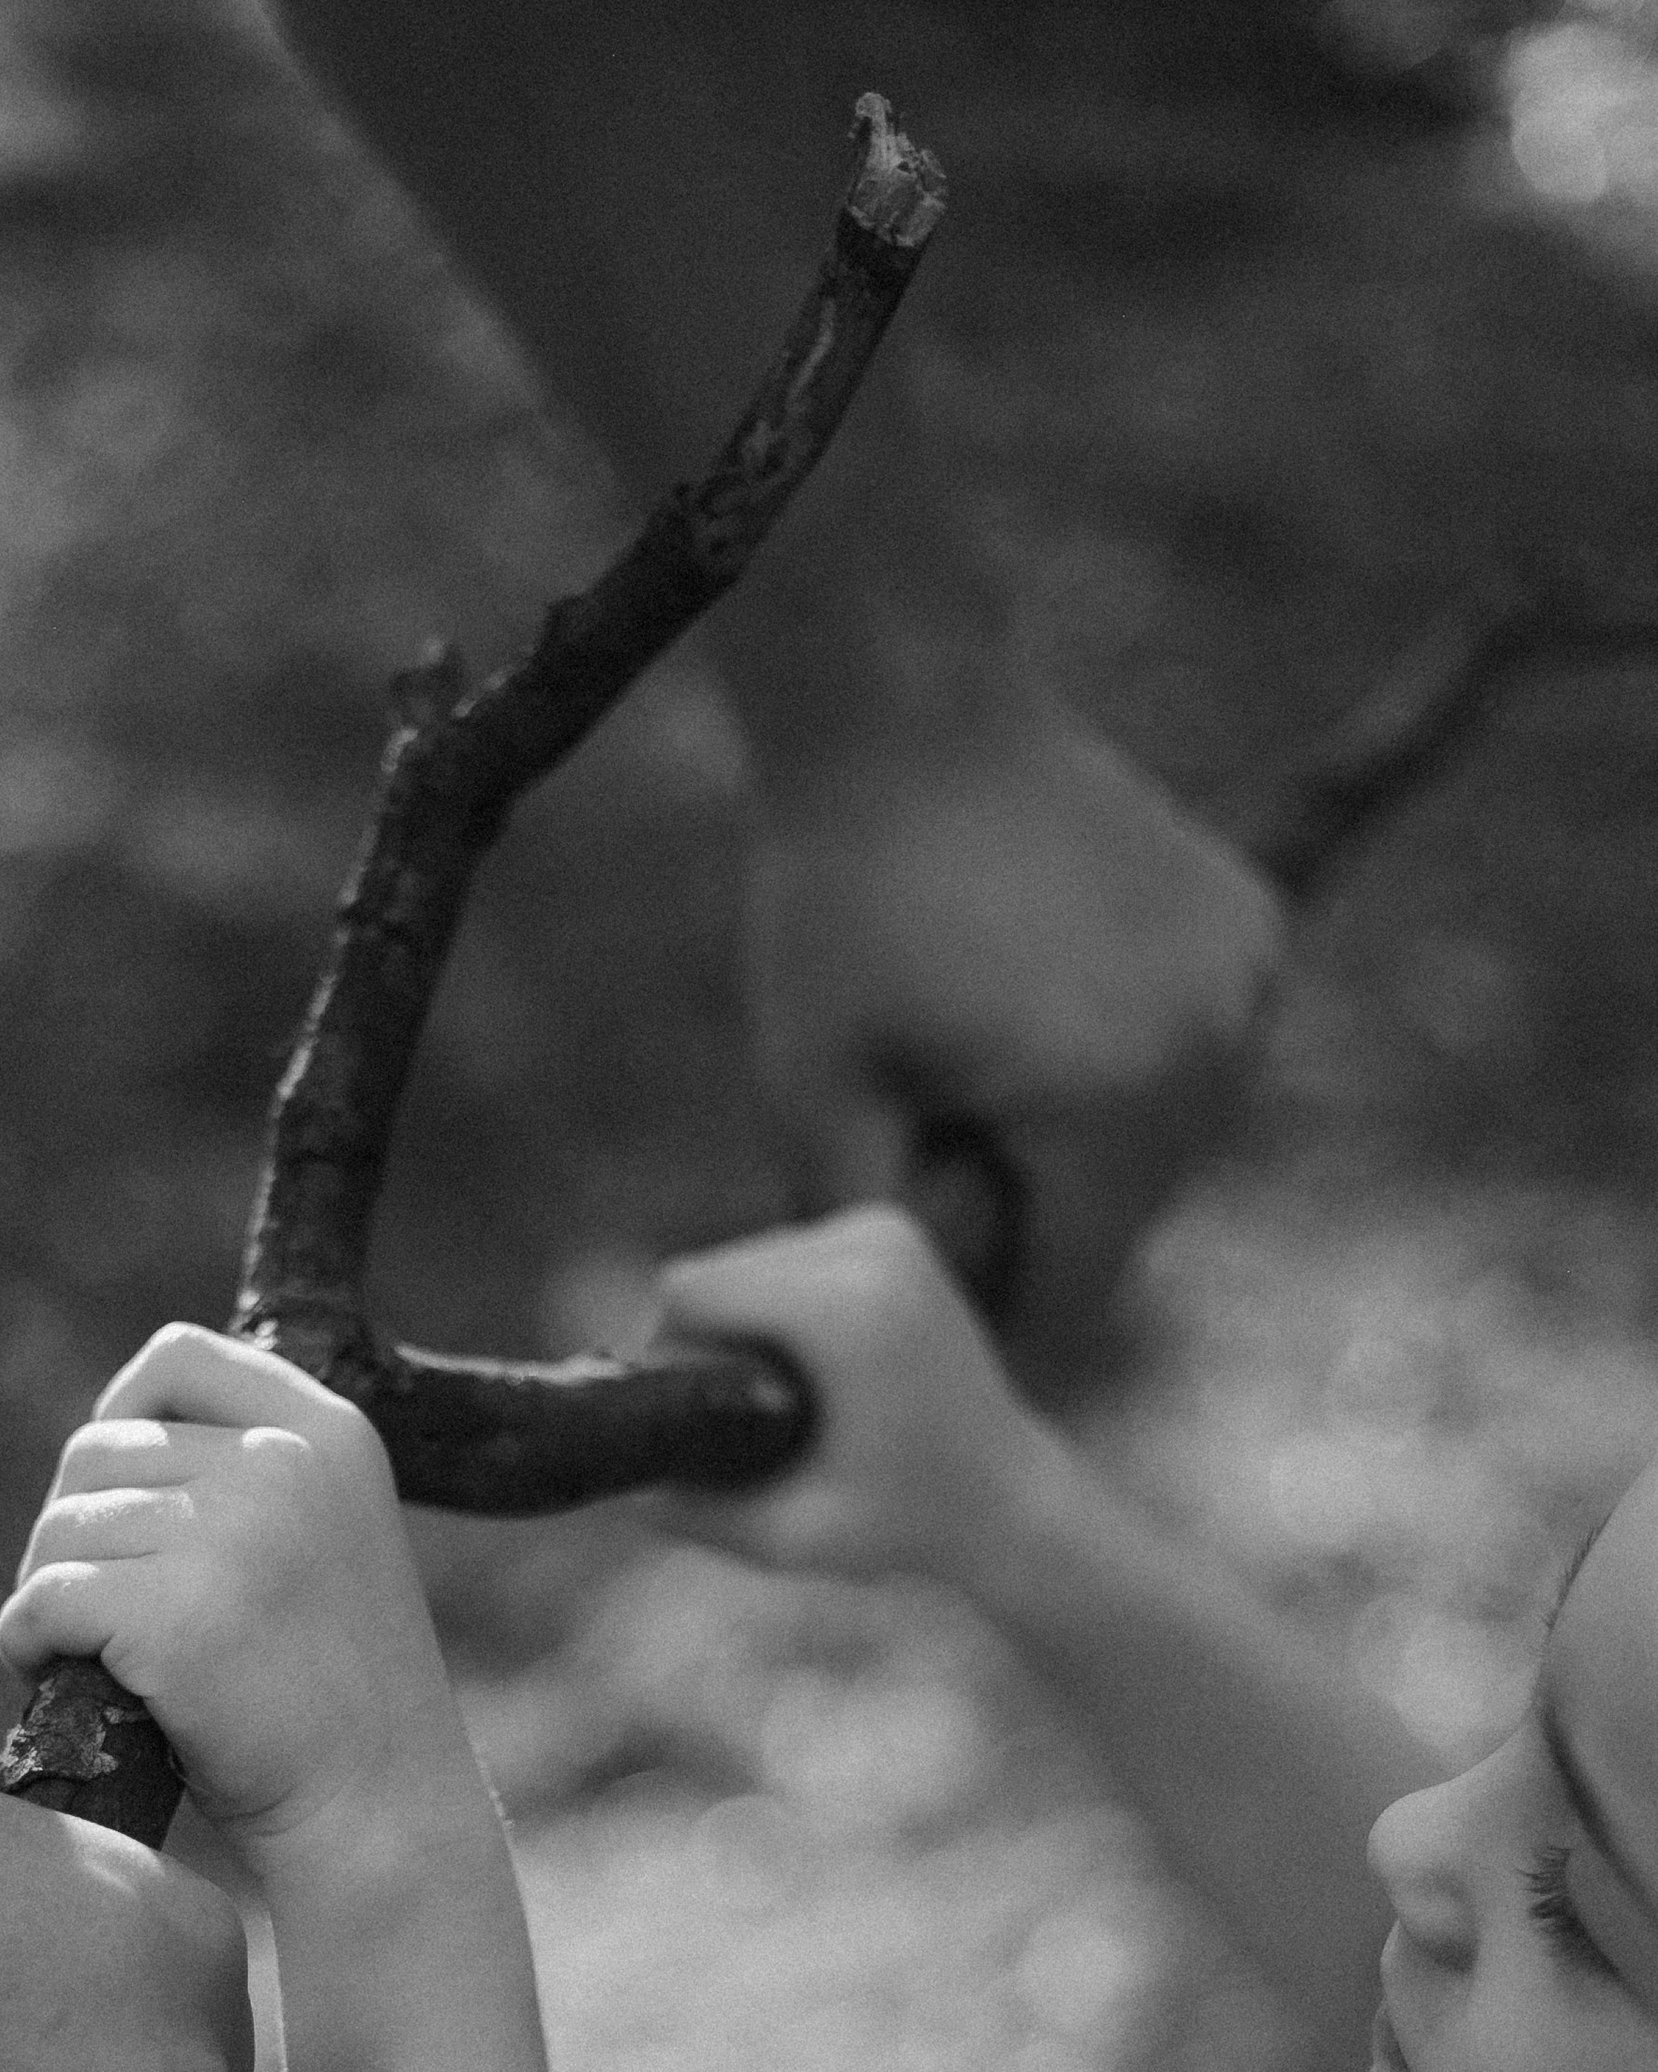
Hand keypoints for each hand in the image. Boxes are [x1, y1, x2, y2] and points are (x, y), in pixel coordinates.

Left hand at [0, 1326, 489, 1897]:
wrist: (380, 1815)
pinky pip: (43, 1599)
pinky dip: (25, 1641)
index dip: (120, 1417)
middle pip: (98, 1450)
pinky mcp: (175, 1615)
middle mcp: (283, 1465)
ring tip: (78, 1653)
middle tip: (90, 1610)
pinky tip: (51, 1679)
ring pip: (61, 1527)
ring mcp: (232, 1535)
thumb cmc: (334, 1697)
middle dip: (75, 1529)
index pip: (178, 1359)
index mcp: (329, 1434)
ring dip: (46, 1591)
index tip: (118, 1499)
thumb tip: (94, 1452)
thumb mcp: (324, 1542)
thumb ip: (246, 1477)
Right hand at [651, 1206, 1068, 1606]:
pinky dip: (775, 1301)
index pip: (691, 1288)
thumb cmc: (904, 1526)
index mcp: (847, 1308)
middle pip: (714, 1267)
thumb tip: (617, 1488)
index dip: (664, 1350)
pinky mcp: (891, 1230)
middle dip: (702, 1336)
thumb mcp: (789, 1537)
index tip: (685, 1413)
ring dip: (739, 1320)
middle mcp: (871, 1248)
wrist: (1010, 1496)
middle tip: (733, 1417)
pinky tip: (805, 1365)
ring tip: (777, 1398)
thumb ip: (694, 1513)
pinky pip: (785, 1252)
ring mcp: (886, 1230)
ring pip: (745, 1256)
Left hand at [742, 696, 1283, 1380]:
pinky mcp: (1255, 927)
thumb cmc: (837, 905)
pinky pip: (1191, 1055)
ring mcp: (1249, 985)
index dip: (986, 1317)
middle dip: (1028, 1213)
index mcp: (1111, 1113)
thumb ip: (858, 1239)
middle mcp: (1213, 1055)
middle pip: (1119, 1225)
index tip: (919, 1287)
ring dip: (1079, 1139)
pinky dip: (1125, 1058)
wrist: (905, 709)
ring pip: (1160, 1147)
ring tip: (979, 1042)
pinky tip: (1040, 990)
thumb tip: (878, 1362)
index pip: (1069, 1297)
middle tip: (931, 1121)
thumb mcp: (814, 1096)